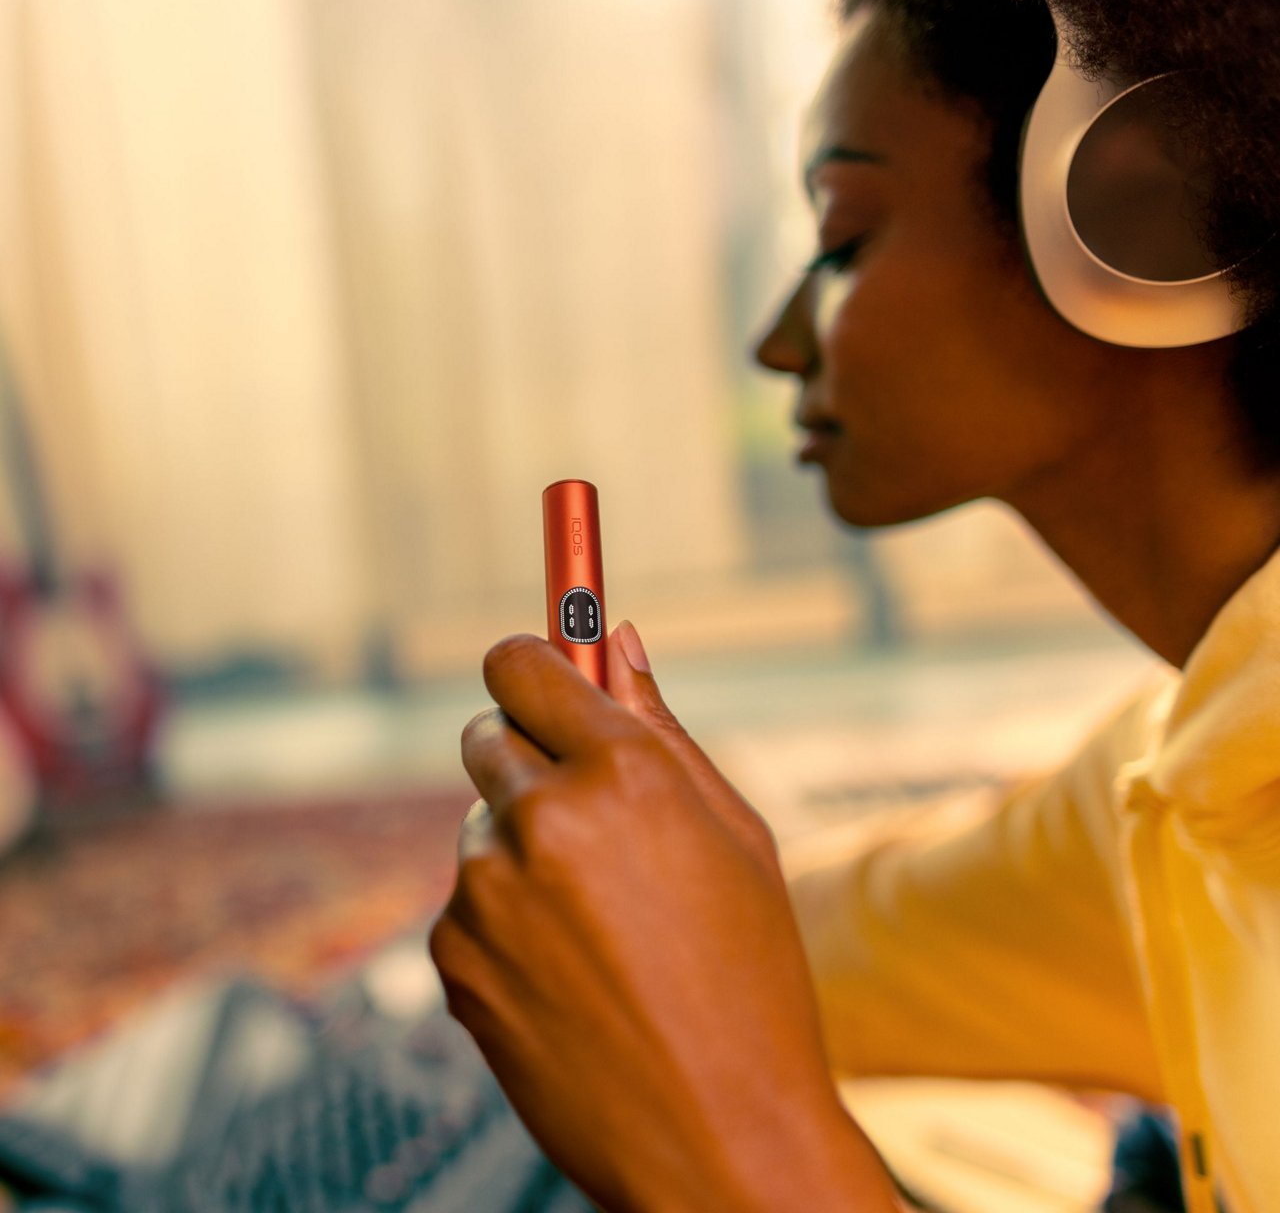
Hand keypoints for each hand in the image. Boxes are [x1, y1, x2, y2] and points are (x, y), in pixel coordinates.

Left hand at [429, 624, 899, 1212]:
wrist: (719, 1137)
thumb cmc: (751, 975)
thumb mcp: (735, 835)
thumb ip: (663, 727)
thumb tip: (616, 638)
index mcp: (621, 772)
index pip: (522, 663)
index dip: (531, 663)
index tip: (541, 676)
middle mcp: (540, 819)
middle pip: (487, 733)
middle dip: (527, 754)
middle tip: (582, 807)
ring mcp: (486, 892)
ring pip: (482, 825)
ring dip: (521, 847)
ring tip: (598, 923)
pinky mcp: (453, 959)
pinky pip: (468, 903)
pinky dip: (504, 921)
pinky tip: (569, 972)